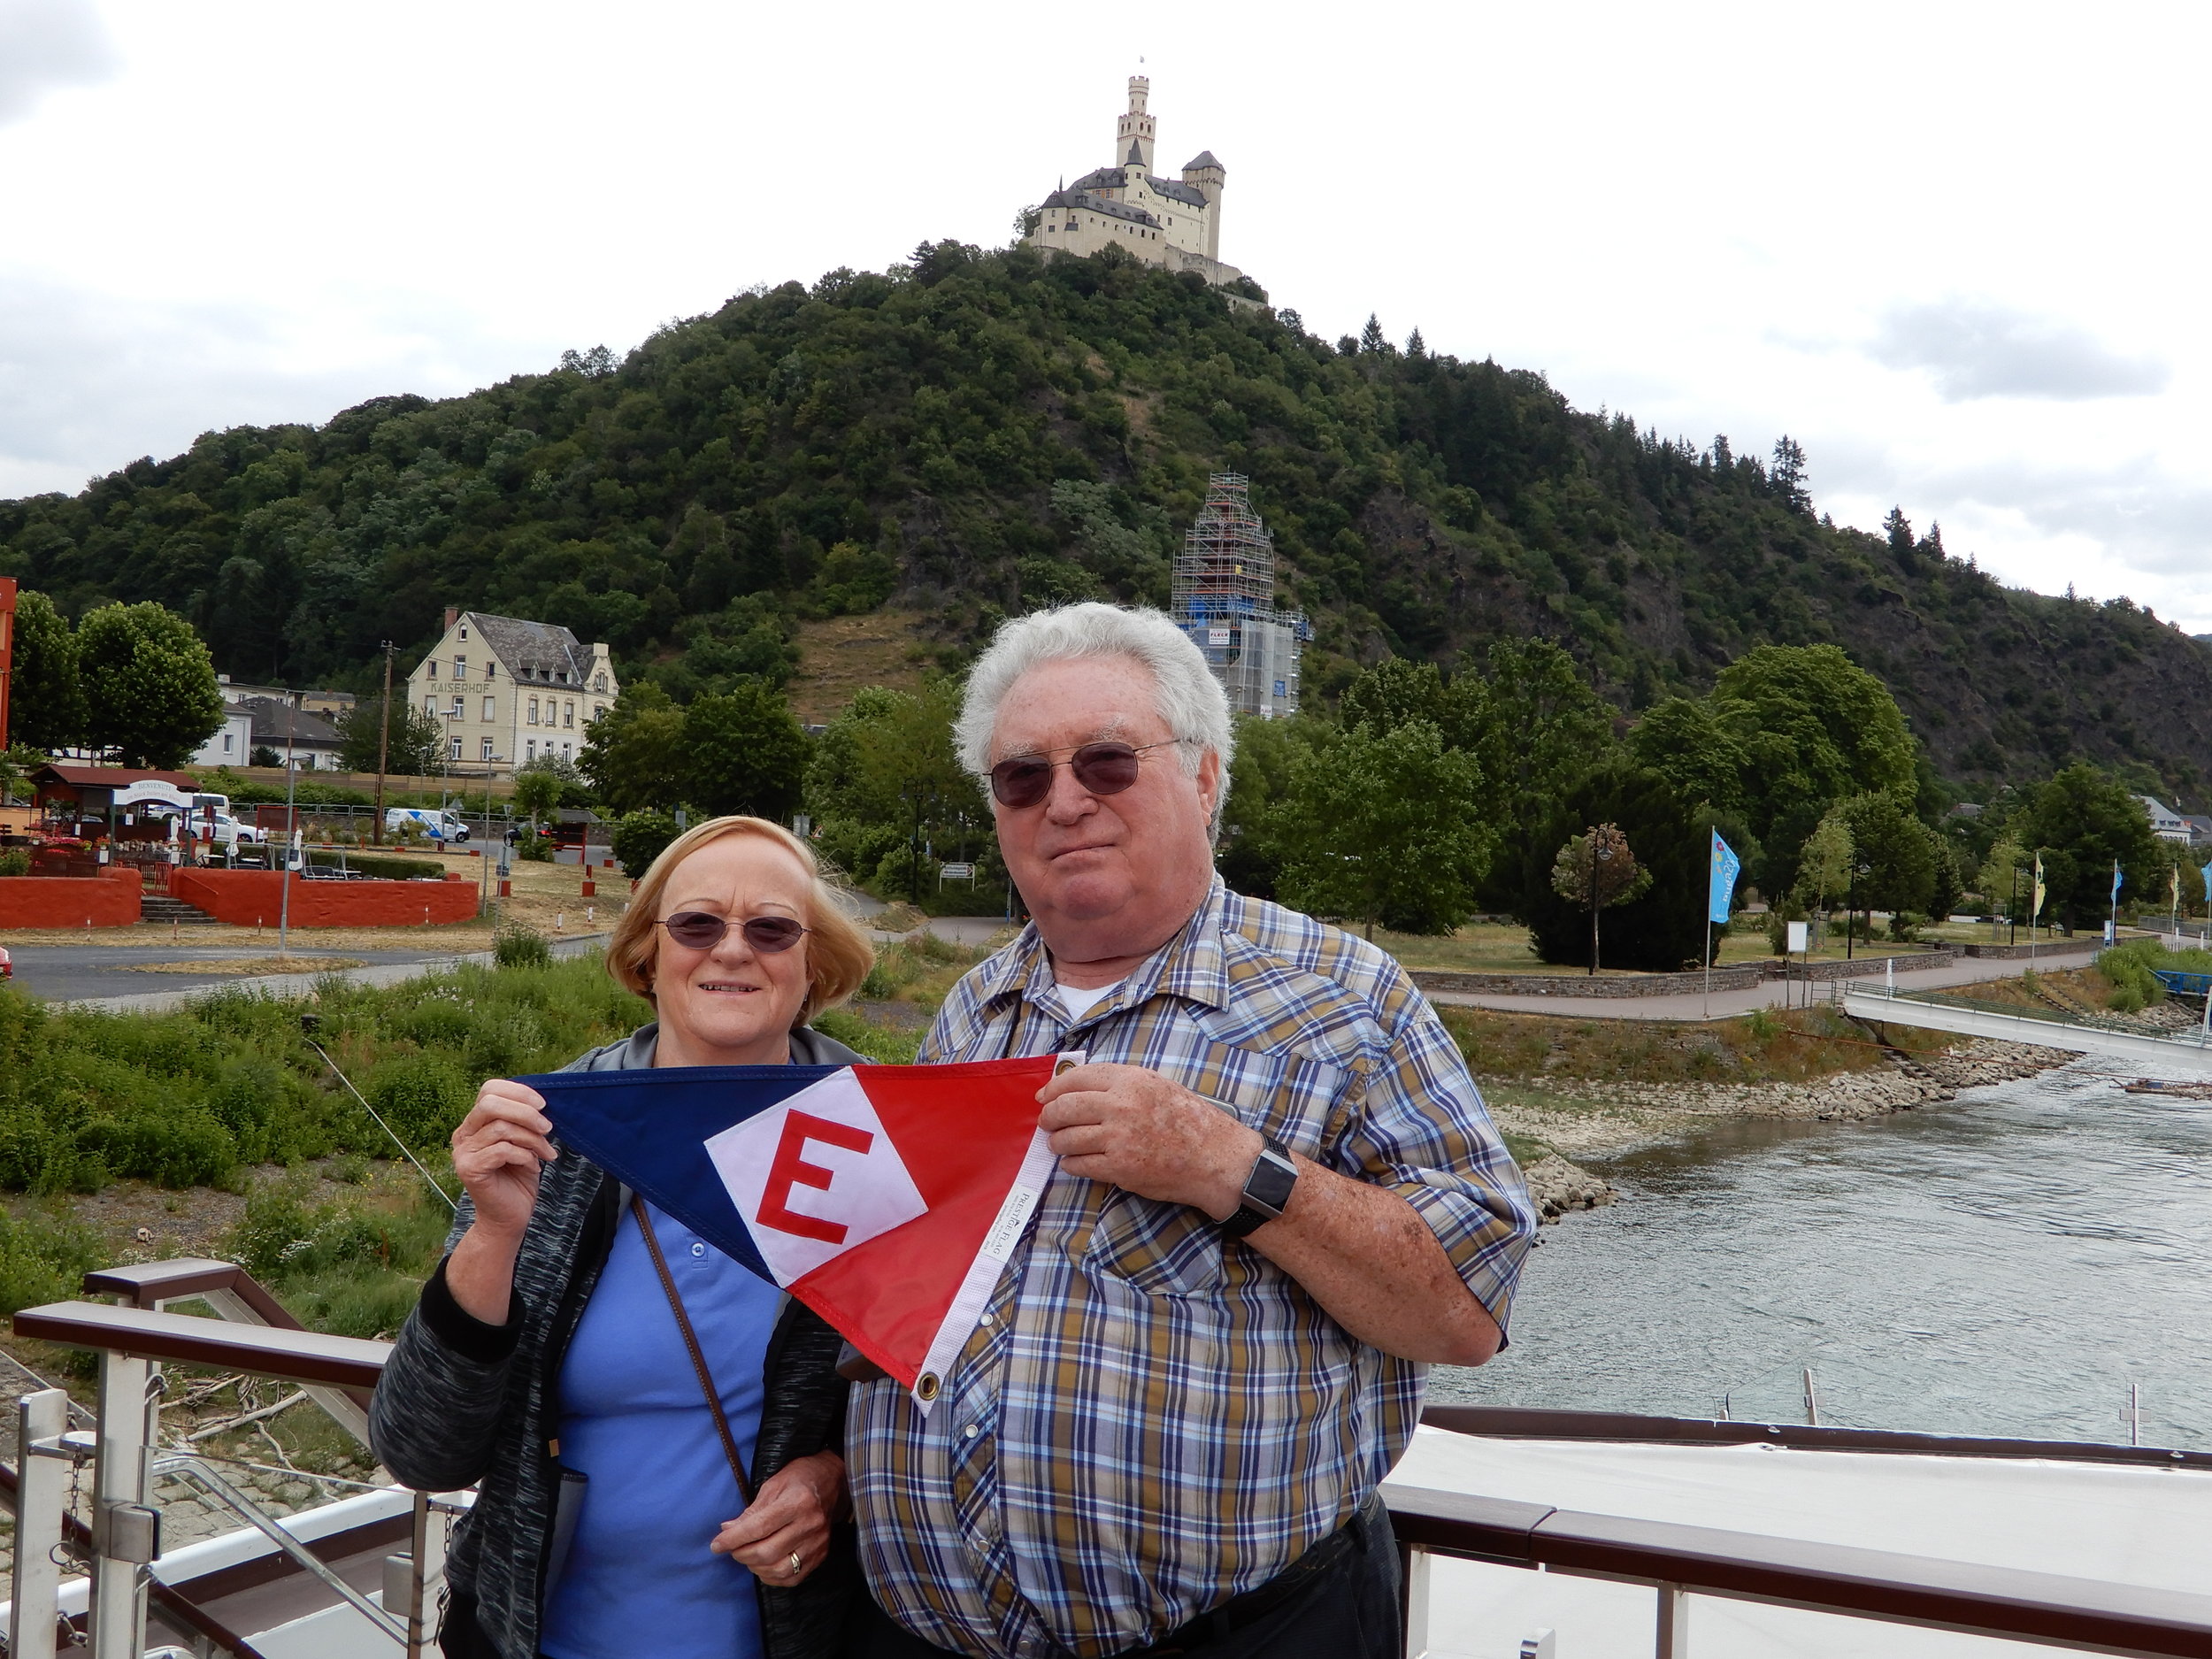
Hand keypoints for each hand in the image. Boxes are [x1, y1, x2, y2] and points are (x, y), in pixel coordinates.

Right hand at [451, 1079, 555, 1238]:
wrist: (509, 1217)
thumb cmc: (519, 1177)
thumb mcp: (525, 1141)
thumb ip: (524, 1120)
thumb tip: (540, 1101)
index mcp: (475, 1122)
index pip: (489, 1089)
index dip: (519, 1092)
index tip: (543, 1105)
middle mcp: (463, 1134)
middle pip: (491, 1104)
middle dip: (526, 1112)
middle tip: (548, 1128)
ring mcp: (462, 1152)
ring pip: (501, 1128)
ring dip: (532, 1139)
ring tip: (545, 1153)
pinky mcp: (469, 1169)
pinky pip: (502, 1150)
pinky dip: (525, 1156)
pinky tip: (533, 1167)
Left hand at [712, 1451, 843, 1584]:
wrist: (833, 1481)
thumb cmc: (799, 1479)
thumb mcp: (773, 1486)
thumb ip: (751, 1512)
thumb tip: (726, 1530)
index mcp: (798, 1502)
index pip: (759, 1527)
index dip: (734, 1539)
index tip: (716, 1545)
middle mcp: (810, 1525)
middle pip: (767, 1552)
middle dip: (741, 1554)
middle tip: (732, 1549)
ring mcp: (818, 1543)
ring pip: (779, 1569)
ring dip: (755, 1567)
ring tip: (748, 1556)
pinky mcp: (821, 1555)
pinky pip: (792, 1578)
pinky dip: (772, 1577)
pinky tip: (764, 1566)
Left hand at [1037, 1062, 1262, 1219]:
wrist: (1215, 1157)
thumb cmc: (1190, 1120)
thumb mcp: (1157, 1085)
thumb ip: (1121, 1084)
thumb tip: (1080, 1088)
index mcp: (1130, 1080)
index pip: (1077, 1078)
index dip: (1054, 1088)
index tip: (1044, 1097)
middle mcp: (1121, 1106)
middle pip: (1065, 1108)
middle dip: (1049, 1117)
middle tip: (1046, 1123)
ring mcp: (1118, 1138)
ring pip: (1067, 1138)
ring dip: (1057, 1143)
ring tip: (1059, 1145)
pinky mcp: (1119, 1168)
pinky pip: (1079, 1164)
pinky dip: (1071, 1164)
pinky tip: (1075, 1162)